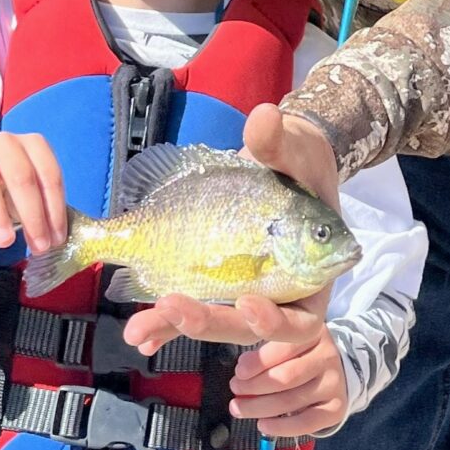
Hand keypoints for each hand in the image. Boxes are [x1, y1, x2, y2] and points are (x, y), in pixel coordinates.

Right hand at [0, 131, 67, 252]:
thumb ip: (44, 210)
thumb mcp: (33, 193)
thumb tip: (54, 240)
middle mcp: (6, 143)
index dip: (55, 209)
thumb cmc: (13, 187)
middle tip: (38, 247)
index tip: (56, 240)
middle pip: (21, 177)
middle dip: (32, 215)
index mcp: (34, 144)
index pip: (49, 175)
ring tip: (5, 242)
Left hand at [120, 104, 344, 362]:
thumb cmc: (297, 160)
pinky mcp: (211, 284)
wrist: (280, 162)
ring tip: (138, 330)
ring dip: (174, 326)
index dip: (275, 321)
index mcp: (311, 276)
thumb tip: (264, 117)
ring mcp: (240, 292)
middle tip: (174, 305)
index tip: (249, 301)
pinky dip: (164, 323)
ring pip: (211, 321)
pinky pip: (189, 309)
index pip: (299, 320)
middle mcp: (277, 295)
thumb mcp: (294, 149)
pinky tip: (139, 332)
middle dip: (208, 321)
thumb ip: (280, 143)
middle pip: (245, 327)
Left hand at [231, 323, 348, 438]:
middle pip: (287, 377)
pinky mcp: (338, 408)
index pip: (285, 348)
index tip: (239, 372)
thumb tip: (243, 368)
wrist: (331, 373)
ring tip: (239, 408)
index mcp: (314, 334)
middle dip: (254, 386)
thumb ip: (266, 351)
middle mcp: (328, 356)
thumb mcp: (286, 343)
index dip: (258, 362)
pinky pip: (306, 422)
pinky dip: (281, 427)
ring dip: (259, 407)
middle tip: (236, 390)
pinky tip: (263, 425)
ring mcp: (335, 383)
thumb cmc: (299, 357)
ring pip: (292, 400)